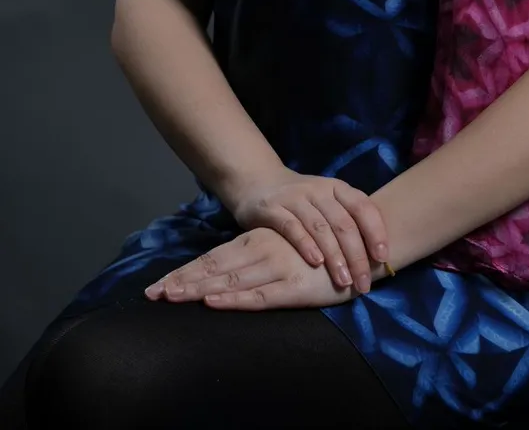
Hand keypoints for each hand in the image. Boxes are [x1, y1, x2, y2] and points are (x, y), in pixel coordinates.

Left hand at [144, 227, 356, 310]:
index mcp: (257, 240)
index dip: (185, 274)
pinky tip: (213, 302)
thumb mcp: (284, 245)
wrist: (361, 244)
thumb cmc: (320, 247)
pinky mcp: (294, 286)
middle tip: (153, 296)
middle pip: (214, 269)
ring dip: (198, 291)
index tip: (157, 288)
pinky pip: (258, 296)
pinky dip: (234, 299)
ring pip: (230, 281)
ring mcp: (276, 268)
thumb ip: (258, 253)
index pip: (213, 259)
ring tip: (171, 299)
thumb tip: (229, 271)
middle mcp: (262, 251)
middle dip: (182, 283)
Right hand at [227, 168, 388, 295]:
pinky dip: (305, 245)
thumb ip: (347, 221)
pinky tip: (315, 263)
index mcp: (337, 188)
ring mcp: (295, 197)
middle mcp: (319, 190)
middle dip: (357, 255)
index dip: (375, 231)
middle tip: (364, 283)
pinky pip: (292, 227)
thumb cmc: (302, 201)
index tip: (383, 258)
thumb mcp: (326, 203)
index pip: (362, 206)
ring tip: (344, 280)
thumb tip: (377, 256)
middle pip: (343, 223)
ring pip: (320, 227)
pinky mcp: (273, 208)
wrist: (259, 182)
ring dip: (335, 256)